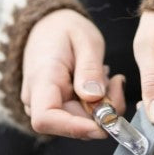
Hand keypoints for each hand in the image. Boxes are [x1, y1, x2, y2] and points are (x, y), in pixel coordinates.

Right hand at [21, 9, 125, 138]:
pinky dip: (98, 105)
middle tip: (116, 82)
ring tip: (106, 75)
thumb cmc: (64, 30)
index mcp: (41, 79)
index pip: (46, 119)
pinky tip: (100, 83)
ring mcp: (45, 106)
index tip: (103, 123)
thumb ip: (90, 69)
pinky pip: (81, 117)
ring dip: (102, 107)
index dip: (75, 128)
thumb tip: (94, 98)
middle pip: (71, 124)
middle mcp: (37, 99)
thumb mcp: (85, 40)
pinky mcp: (56, 109)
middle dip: (101, 112)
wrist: (48, 26)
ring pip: (80, 123)